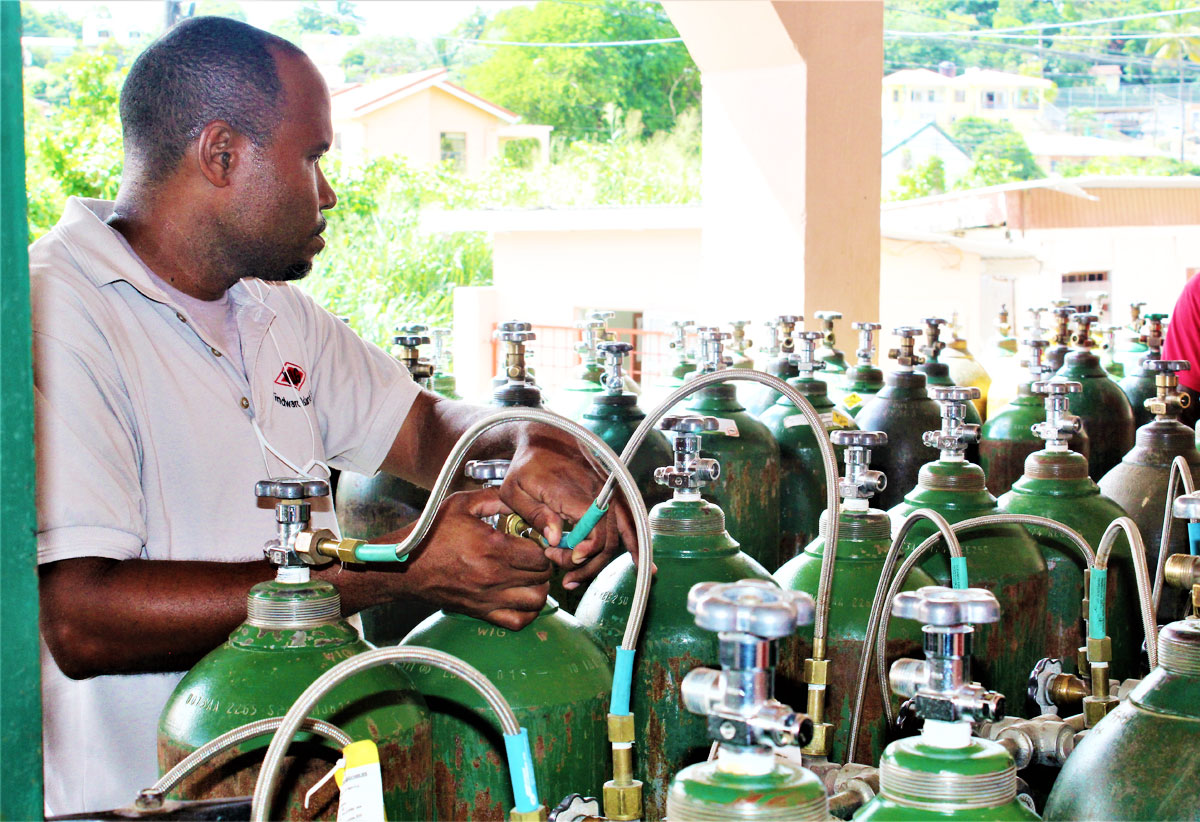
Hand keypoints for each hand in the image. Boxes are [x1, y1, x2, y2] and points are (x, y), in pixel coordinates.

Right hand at [401, 488, 551, 629]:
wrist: (405, 567)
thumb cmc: (431, 534)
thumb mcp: (462, 504)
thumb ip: (496, 498)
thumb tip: (522, 500)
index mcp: (492, 548)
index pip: (540, 555)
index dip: (545, 545)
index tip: (537, 539)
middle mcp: (494, 576)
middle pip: (542, 576)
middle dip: (544, 563)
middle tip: (535, 554)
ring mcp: (489, 598)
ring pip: (537, 601)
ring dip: (540, 587)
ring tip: (531, 574)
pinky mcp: (482, 612)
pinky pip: (518, 622)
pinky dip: (528, 612)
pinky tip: (522, 595)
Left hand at [500, 424, 637, 589]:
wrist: (545, 437)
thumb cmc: (527, 464)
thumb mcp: (515, 489)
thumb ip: (536, 514)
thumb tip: (554, 539)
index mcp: (571, 489)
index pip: (592, 527)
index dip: (583, 550)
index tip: (559, 556)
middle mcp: (596, 491)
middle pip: (606, 538)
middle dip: (585, 562)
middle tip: (560, 568)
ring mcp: (608, 492)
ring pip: (619, 535)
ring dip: (601, 561)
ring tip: (578, 577)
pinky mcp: (613, 494)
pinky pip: (629, 522)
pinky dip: (637, 544)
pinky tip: (645, 566)